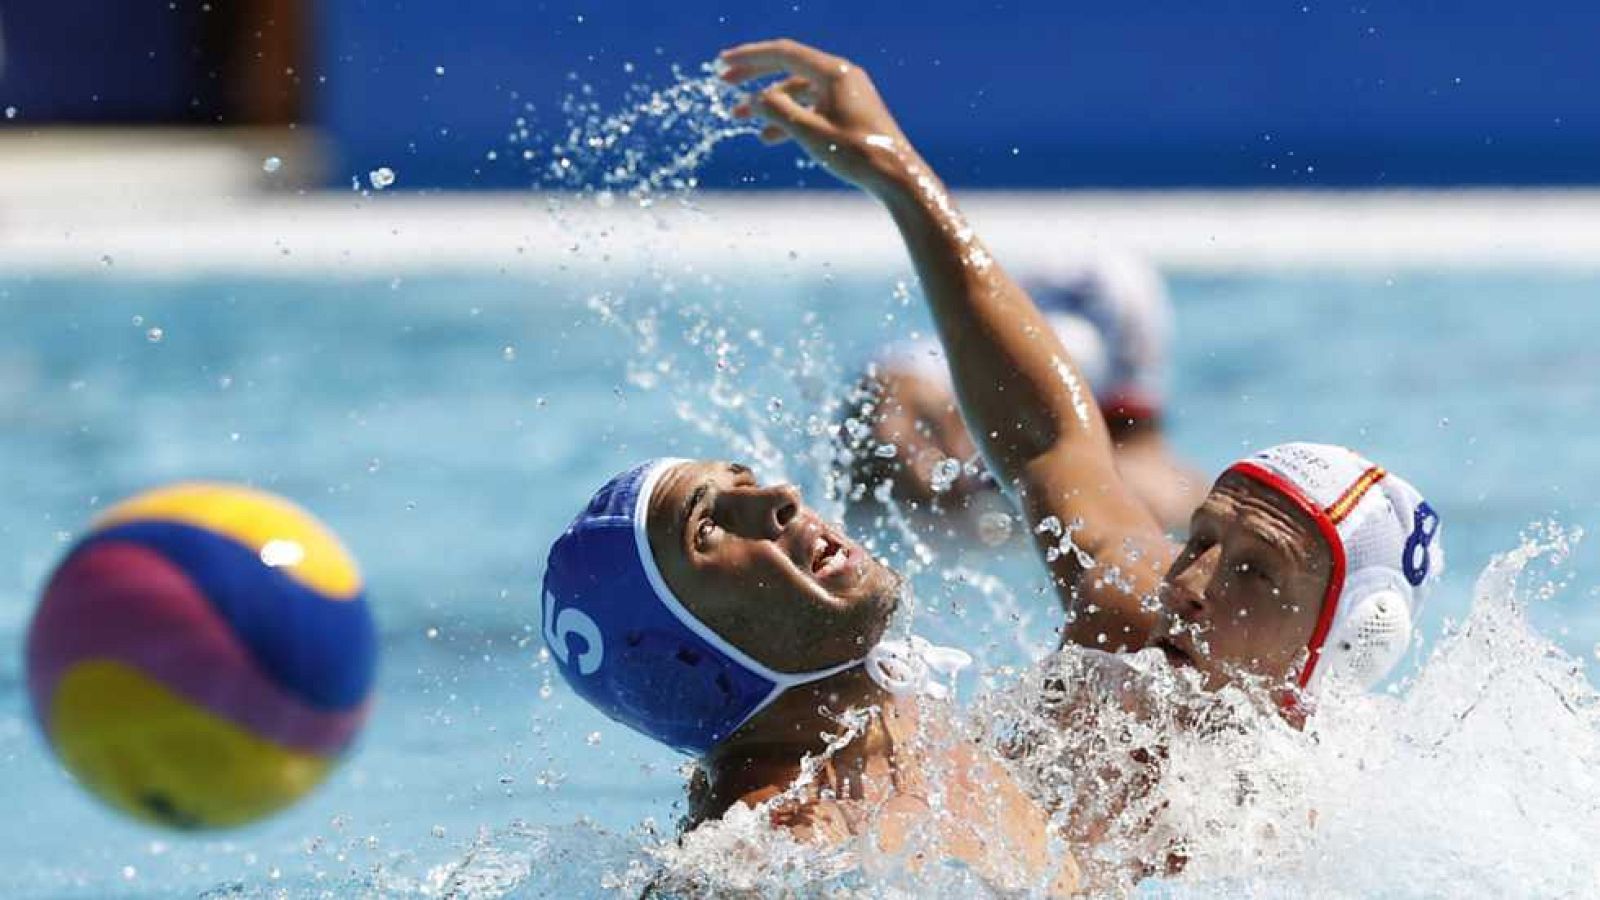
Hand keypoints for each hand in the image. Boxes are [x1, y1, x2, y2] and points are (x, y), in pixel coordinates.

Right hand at [719, 39, 919, 198]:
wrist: (896, 177)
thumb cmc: (857, 155)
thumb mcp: (809, 133)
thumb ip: (777, 111)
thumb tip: (753, 99)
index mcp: (834, 72)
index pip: (783, 53)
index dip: (749, 57)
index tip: (722, 64)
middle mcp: (841, 75)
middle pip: (788, 67)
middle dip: (755, 76)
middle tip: (725, 82)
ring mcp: (846, 93)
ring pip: (798, 90)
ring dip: (769, 103)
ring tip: (741, 118)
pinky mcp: (849, 111)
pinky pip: (811, 106)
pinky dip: (789, 116)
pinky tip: (769, 136)